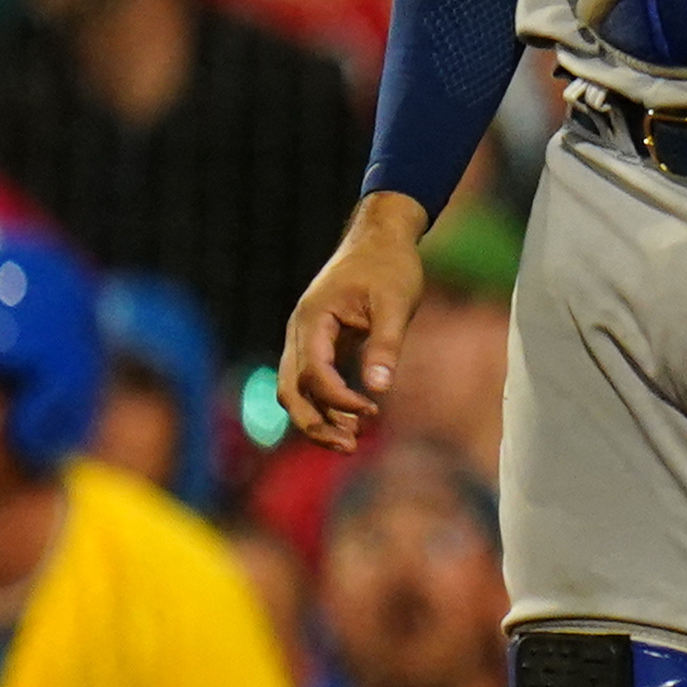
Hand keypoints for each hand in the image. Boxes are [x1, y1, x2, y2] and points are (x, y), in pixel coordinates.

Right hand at [277, 194, 433, 452]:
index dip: (338, 398)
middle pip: (291, 390)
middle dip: (315, 423)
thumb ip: (386, 345)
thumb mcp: (395, 303)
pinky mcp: (322, 344)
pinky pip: (315, 382)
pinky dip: (330, 403)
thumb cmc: (389, 267)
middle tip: (349, 448)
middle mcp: (301, 332)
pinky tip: (356, 421)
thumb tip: (380, 390)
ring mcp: (307, 339)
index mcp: (313, 320)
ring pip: (299, 390)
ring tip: (353, 444)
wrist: (381, 239)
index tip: (372, 411)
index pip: (313, 372)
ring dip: (321, 418)